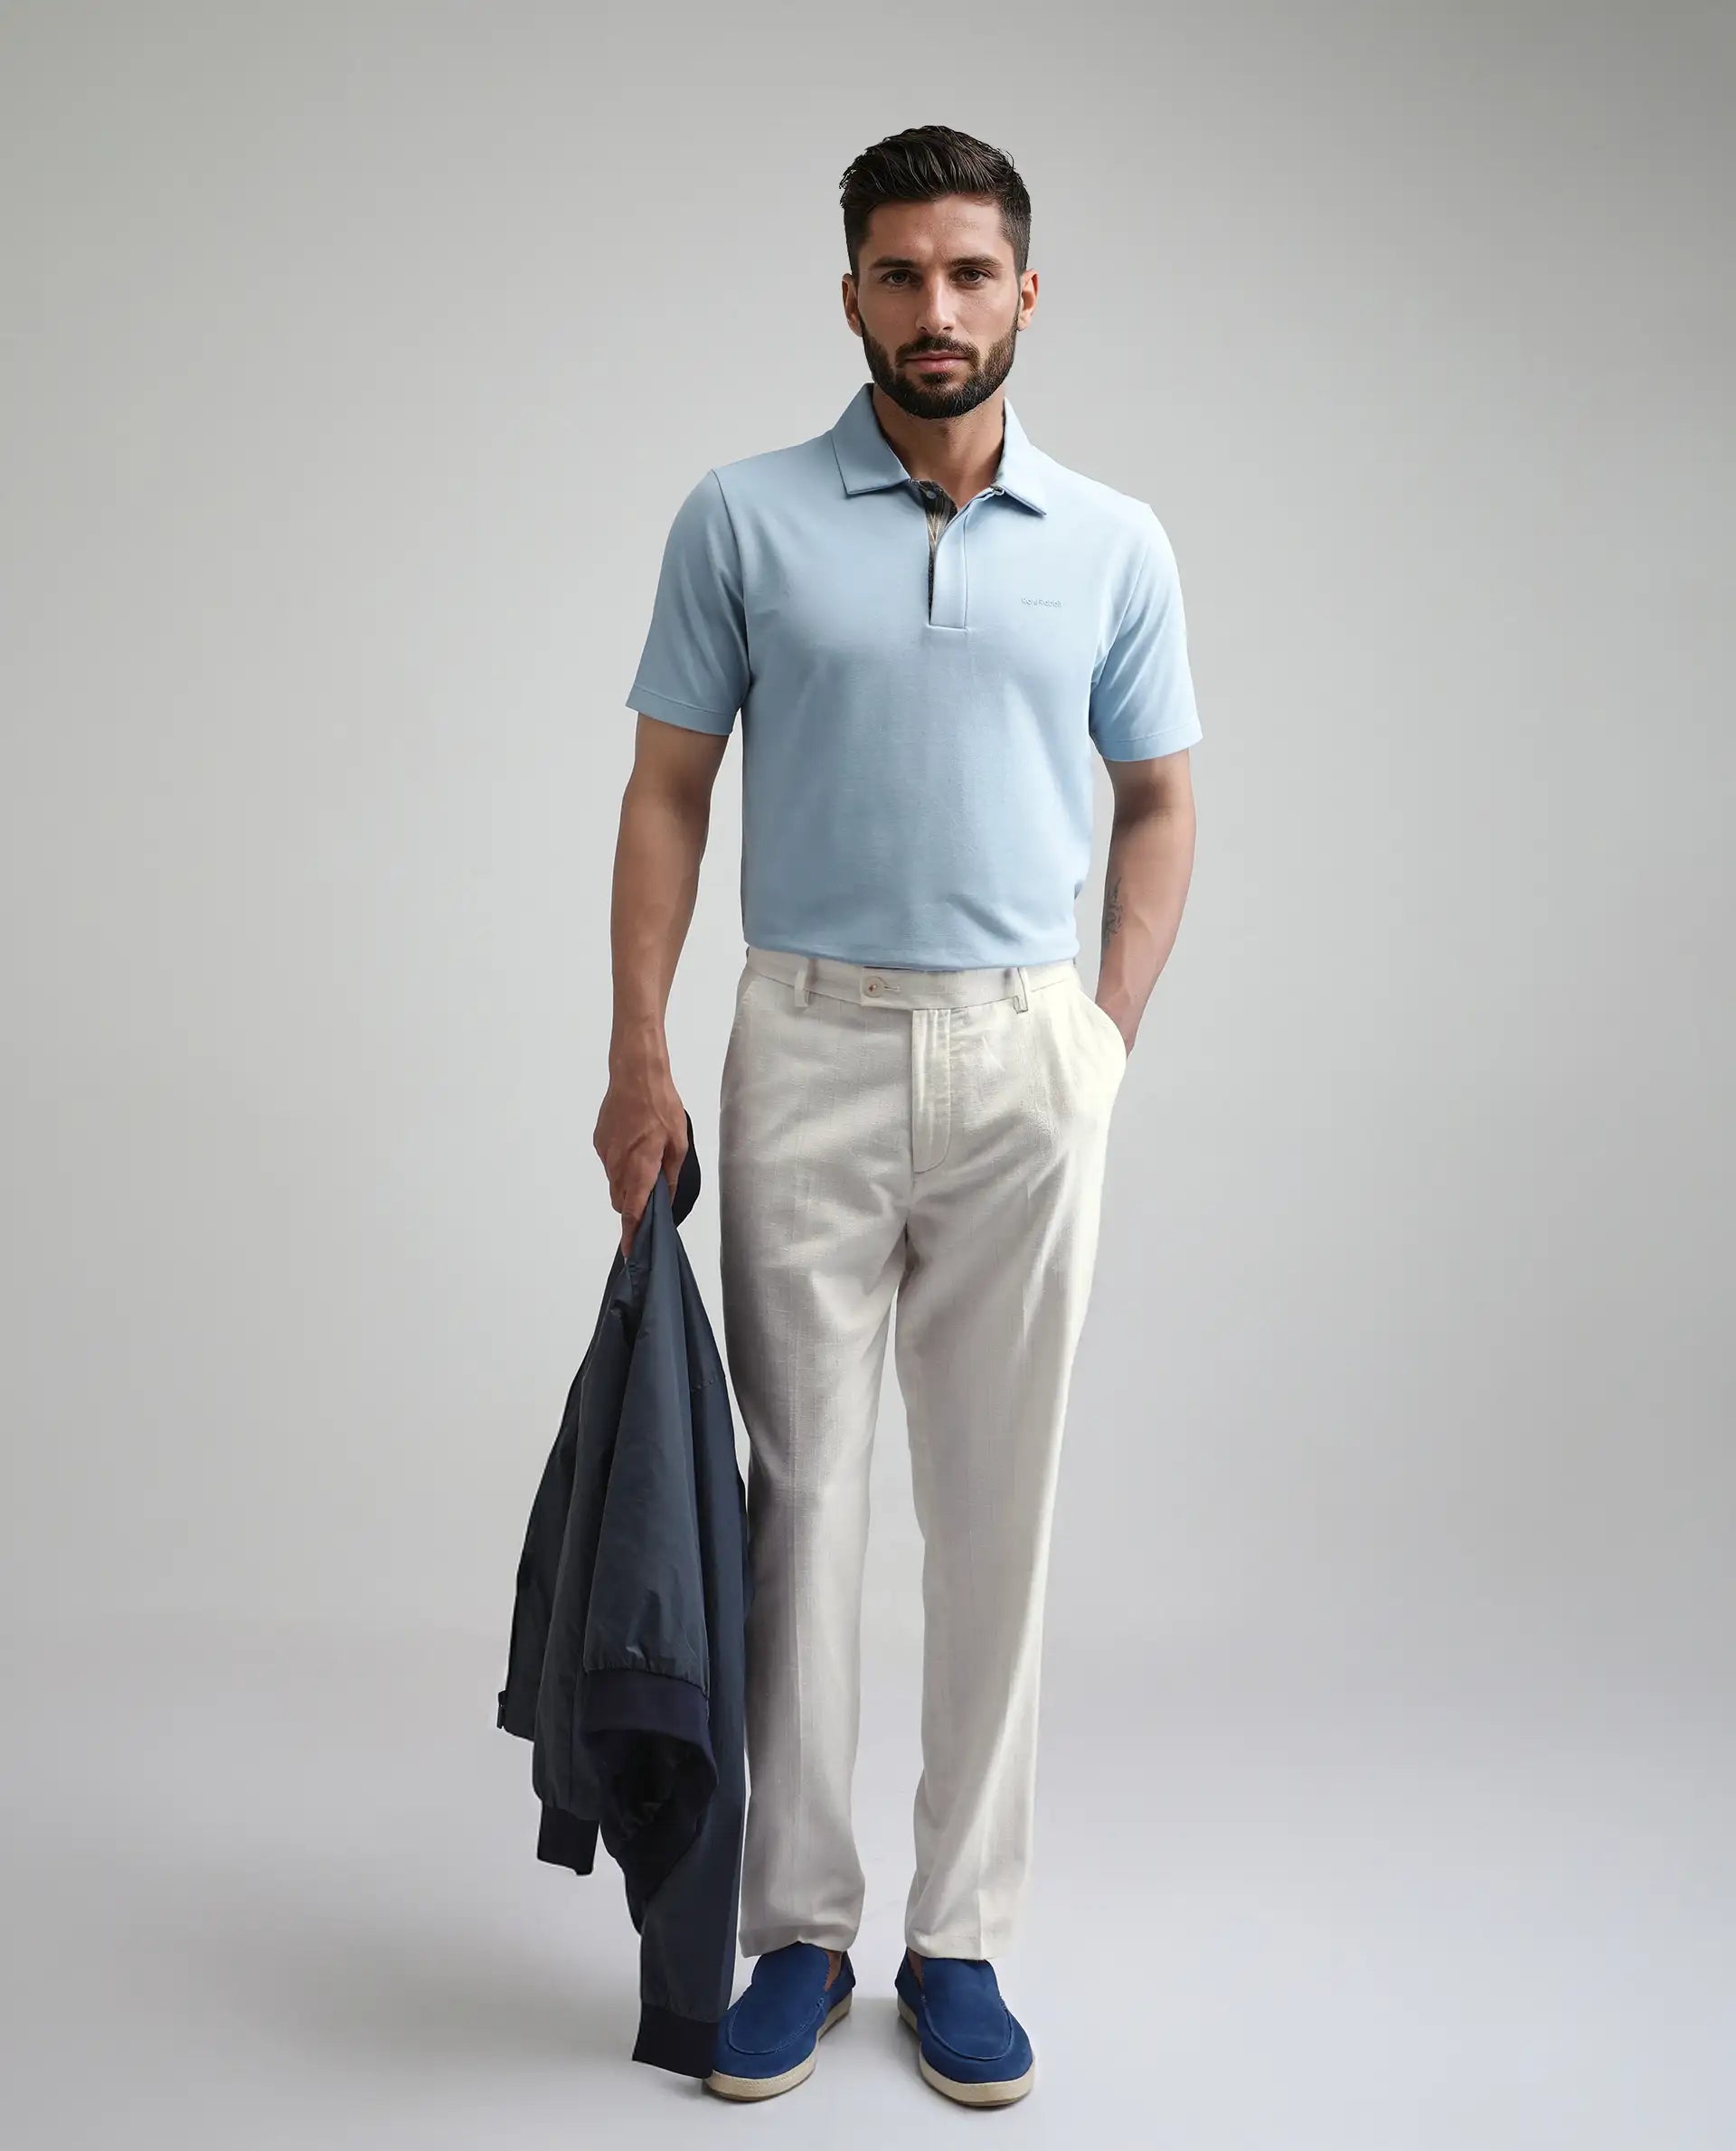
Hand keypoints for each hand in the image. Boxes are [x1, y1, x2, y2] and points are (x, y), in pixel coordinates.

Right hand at [594, 1074, 688, 1259]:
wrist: (635, 1075)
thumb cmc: (662, 1105)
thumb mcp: (678, 1143)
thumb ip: (671, 1176)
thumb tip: (666, 1199)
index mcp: (641, 1166)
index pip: (632, 1209)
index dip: (631, 1232)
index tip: (630, 1250)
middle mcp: (618, 1164)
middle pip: (621, 1201)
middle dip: (632, 1207)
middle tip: (650, 1200)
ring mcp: (605, 1153)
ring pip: (614, 1183)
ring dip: (628, 1184)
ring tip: (645, 1162)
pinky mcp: (599, 1142)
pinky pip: (609, 1164)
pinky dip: (621, 1165)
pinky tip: (634, 1145)